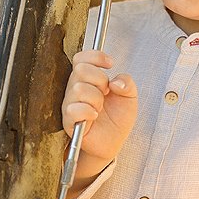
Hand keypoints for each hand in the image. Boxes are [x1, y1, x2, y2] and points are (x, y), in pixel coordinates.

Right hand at [62, 50, 137, 183]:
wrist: (114, 142)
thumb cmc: (117, 118)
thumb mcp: (130, 97)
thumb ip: (127, 83)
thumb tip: (116, 81)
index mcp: (87, 79)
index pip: (81, 58)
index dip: (95, 56)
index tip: (110, 64)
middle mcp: (75, 88)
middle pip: (80, 69)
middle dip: (99, 79)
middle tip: (106, 92)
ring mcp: (70, 104)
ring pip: (78, 89)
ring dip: (96, 99)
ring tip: (100, 108)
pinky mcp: (68, 121)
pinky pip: (73, 109)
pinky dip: (88, 112)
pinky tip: (94, 116)